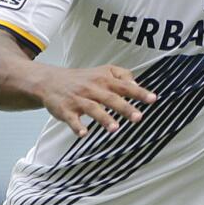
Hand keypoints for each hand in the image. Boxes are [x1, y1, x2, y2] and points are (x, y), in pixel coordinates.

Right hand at [37, 64, 157, 136]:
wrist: (50, 81)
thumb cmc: (82, 78)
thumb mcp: (103, 70)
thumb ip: (122, 75)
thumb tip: (136, 84)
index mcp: (104, 80)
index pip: (125, 86)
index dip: (139, 92)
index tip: (152, 99)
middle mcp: (93, 89)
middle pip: (111, 98)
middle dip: (125, 108)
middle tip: (138, 117)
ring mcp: (79, 100)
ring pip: (93, 109)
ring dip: (104, 119)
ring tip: (115, 129)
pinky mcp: (65, 110)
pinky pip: (72, 120)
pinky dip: (77, 127)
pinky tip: (84, 133)